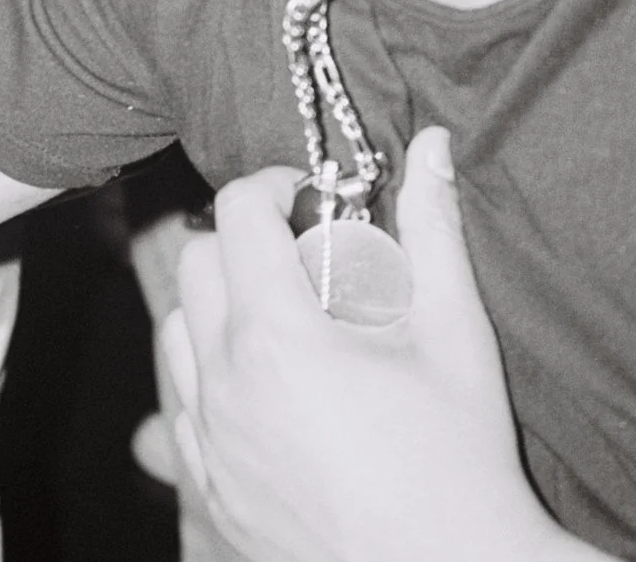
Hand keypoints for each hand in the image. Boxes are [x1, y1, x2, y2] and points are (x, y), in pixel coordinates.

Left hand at [162, 130, 604, 561]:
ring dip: (219, 308)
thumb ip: (435, 228)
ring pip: (175, 335)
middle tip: (308, 258)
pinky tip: (270, 388)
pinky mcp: (212, 491)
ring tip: (287, 321)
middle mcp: (225, 385)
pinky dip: (210, 379)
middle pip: (195, 264)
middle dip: (245, 241)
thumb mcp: (457, 330)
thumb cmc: (460, 456)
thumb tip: (431, 144)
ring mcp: (210, 443)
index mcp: (278, 335)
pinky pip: (179, 408)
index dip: (273, 187)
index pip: (236, 214)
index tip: (312, 200)